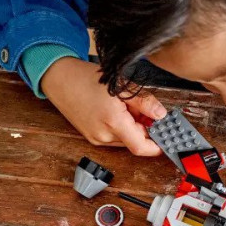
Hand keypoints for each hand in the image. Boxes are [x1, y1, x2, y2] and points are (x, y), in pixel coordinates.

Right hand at [40, 57, 164, 155]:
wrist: (58, 78)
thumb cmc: (85, 78)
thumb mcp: (121, 85)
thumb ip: (144, 102)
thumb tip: (161, 115)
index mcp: (113, 122)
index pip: (141, 147)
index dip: (157, 146)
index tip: (166, 139)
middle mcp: (103, 135)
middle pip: (135, 141)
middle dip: (144, 128)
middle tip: (144, 109)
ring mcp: (96, 138)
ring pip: (125, 139)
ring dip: (132, 127)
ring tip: (124, 105)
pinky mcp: (91, 137)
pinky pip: (114, 137)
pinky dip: (121, 127)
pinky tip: (115, 110)